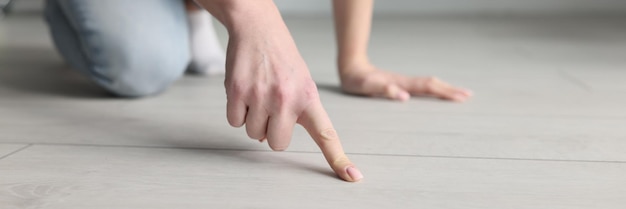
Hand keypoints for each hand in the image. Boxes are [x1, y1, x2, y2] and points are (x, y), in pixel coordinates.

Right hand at [223, 16, 362, 181]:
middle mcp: (287, 99)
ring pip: (253, 134)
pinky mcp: (238, 92)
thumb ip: (295, 112)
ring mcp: (261, 96)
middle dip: (272, 132)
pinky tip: (244, 91)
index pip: (327, 134)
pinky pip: (234, 122)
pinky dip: (237, 111)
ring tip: (258, 93)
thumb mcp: (300, 82)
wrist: (258, 27)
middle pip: (277, 143)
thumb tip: (270, 138)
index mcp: (308, 97)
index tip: (352, 176)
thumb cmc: (280, 58)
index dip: (338, 158)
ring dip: (253, 119)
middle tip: (271, 108)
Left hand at [340, 63, 472, 101]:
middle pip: (433, 85)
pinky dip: (434, 90)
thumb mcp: (367, 87)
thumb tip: (404, 97)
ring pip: (429, 85)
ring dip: (445, 89)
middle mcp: (405, 82)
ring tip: (460, 94)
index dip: (444, 92)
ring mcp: (404, 83)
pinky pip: (422, 88)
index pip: (428, 87)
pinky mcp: (400, 85)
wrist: (352, 69)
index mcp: (401, 83)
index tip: (461, 97)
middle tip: (468, 96)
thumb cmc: (358, 80)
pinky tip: (438, 93)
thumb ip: (384, 90)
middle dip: (451, 90)